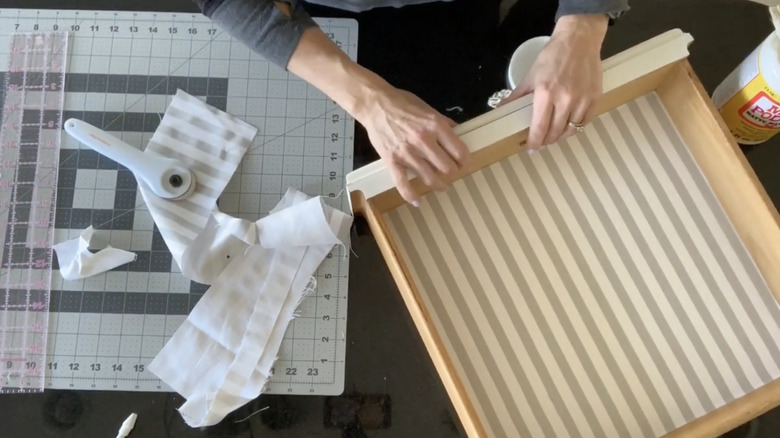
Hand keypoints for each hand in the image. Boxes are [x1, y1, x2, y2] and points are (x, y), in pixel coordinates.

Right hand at [354, 84, 470, 205]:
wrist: (375, 105)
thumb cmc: (402, 103)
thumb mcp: (428, 108)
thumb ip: (443, 122)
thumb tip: (456, 131)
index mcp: (435, 126)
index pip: (459, 151)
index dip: (465, 161)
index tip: (465, 164)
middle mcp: (424, 141)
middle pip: (447, 168)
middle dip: (452, 173)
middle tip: (451, 172)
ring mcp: (408, 153)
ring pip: (429, 178)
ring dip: (438, 185)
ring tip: (441, 186)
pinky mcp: (392, 161)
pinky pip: (403, 184)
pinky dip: (411, 195)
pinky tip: (417, 202)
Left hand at [501, 14, 607, 150]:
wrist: (579, 40)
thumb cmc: (552, 56)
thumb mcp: (530, 76)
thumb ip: (517, 96)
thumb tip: (501, 110)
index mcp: (546, 94)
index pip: (540, 127)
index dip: (534, 142)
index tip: (531, 148)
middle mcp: (565, 99)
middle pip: (555, 132)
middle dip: (546, 141)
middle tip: (541, 142)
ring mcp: (582, 100)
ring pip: (571, 130)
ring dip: (560, 137)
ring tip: (553, 136)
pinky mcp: (595, 98)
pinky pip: (584, 122)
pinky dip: (575, 128)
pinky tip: (567, 127)